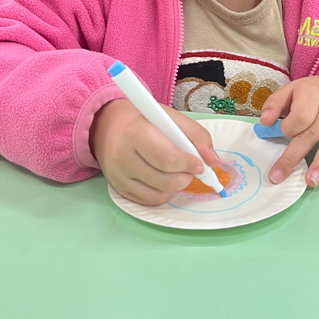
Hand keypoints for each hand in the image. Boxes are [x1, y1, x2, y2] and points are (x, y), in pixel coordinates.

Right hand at [90, 99, 218, 206]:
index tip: (198, 163)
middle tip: (189, 168)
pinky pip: (149, 201)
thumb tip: (212, 162)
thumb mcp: (170, 117)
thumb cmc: (142, 119)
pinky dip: (163, 193)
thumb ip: (196, 135)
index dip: (189, 164)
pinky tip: (163, 179)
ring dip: (176, 186)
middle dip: (185, 177)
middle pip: (165, 180)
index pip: (167, 159)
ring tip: (176, 172)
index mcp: (135, 133)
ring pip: (159, 194)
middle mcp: (122, 157)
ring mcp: (118, 176)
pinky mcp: (117, 189)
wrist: (106, 124)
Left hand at [258, 76, 318, 187]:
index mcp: (313, 91)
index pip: (301, 115)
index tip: (282, 134)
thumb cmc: (314, 94)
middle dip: (293, 157)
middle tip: (278, 176)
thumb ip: (275, 103)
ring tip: (309, 181)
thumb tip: (264, 122)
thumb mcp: (292, 90)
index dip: (289, 129)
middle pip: (312, 133)